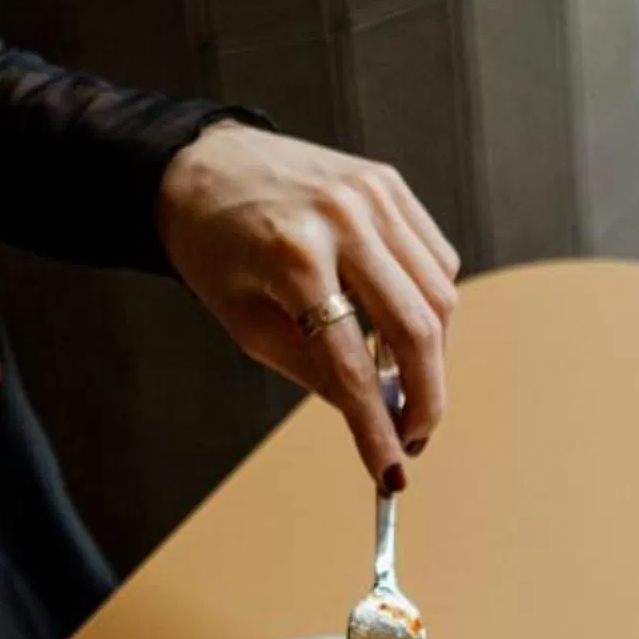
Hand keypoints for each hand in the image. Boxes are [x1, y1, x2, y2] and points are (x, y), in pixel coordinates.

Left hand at [156, 125, 459, 489]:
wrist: (198, 165)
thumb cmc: (214, 248)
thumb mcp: (246, 324)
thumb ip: (315, 371)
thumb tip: (377, 417)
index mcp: (292, 255)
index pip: (351, 363)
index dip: (376, 428)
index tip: (392, 473)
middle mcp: (341, 217)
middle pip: (417, 327)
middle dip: (425, 398)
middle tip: (415, 436)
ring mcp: (372, 194)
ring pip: (440, 296)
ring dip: (433, 355)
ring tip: (404, 381)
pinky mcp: (389, 183)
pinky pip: (438, 260)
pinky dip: (431, 305)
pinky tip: (403, 323)